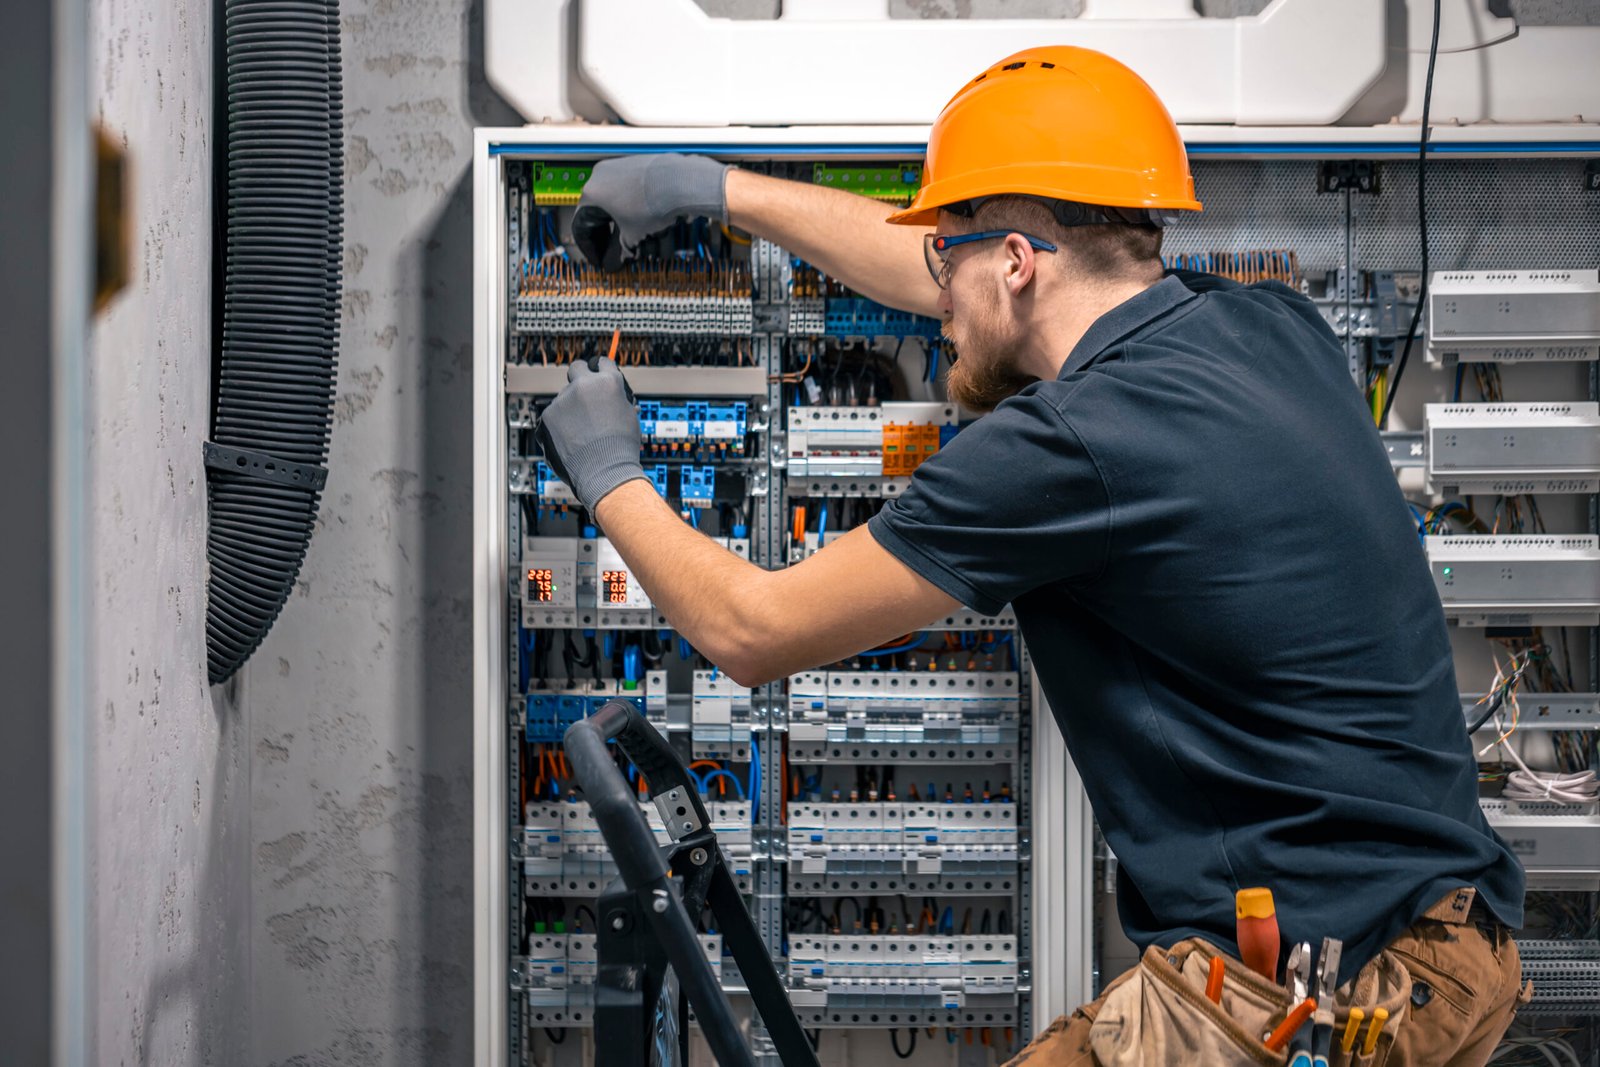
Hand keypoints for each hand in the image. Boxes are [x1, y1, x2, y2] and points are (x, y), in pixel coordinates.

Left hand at [533, 358, 644, 513]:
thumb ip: (617, 399)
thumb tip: (612, 397)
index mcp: (608, 382)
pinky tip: (570, 438)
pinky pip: (553, 414)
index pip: (602, 362)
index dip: (600, 368)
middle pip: (577, 368)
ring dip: (570, 407)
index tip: (597, 373)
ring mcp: (564, 399)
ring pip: (564, 396)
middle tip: (583, 389)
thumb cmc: (620, 449)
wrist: (604, 472)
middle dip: (580, 376)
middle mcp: (584, 385)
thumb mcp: (629, 416)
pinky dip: (559, 423)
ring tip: (581, 431)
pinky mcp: (548, 415)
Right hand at [571, 153, 729, 270]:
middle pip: (596, 210)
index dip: (590, 247)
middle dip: (605, 232)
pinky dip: (629, 202)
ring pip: (612, 197)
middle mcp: (599, 175)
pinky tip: (642, 214)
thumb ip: (623, 247)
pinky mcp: (633, 162)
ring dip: (618, 217)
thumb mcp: (633, 234)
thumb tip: (621, 257)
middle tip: (613, 247)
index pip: (582, 225)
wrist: (679, 182)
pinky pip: (625, 186)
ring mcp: (617, 166)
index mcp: (591, 193)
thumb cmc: (652, 205)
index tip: (599, 257)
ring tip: (631, 232)